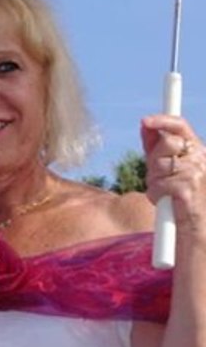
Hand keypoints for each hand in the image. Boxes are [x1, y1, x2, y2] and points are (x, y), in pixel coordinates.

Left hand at [142, 115, 205, 230]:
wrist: (194, 226)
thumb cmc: (178, 195)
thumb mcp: (166, 167)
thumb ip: (156, 146)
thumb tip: (145, 124)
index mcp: (197, 150)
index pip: (182, 126)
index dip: (163, 120)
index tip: (145, 120)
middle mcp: (201, 158)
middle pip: (166, 143)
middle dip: (154, 159)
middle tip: (157, 175)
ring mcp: (197, 173)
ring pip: (159, 165)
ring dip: (154, 180)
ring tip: (165, 191)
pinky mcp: (189, 189)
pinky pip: (159, 185)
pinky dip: (156, 194)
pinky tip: (167, 202)